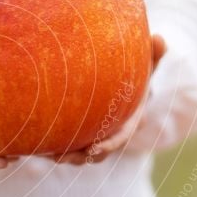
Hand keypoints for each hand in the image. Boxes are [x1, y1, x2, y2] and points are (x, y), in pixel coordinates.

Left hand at [49, 34, 166, 164]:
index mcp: (128, 123)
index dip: (108, 146)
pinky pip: (66, 144)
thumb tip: (160, 38)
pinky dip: (53, 146)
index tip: (94, 149)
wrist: (124, 85)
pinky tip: (36, 145)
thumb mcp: (147, 65)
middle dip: (79, 157)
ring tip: (47, 154)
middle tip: (61, 158)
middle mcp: (111, 134)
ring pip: (79, 153)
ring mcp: (94, 136)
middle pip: (96, 153)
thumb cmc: (136, 74)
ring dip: (64, 156)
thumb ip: (154, 55)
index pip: (119, 138)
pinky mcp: (78, 134)